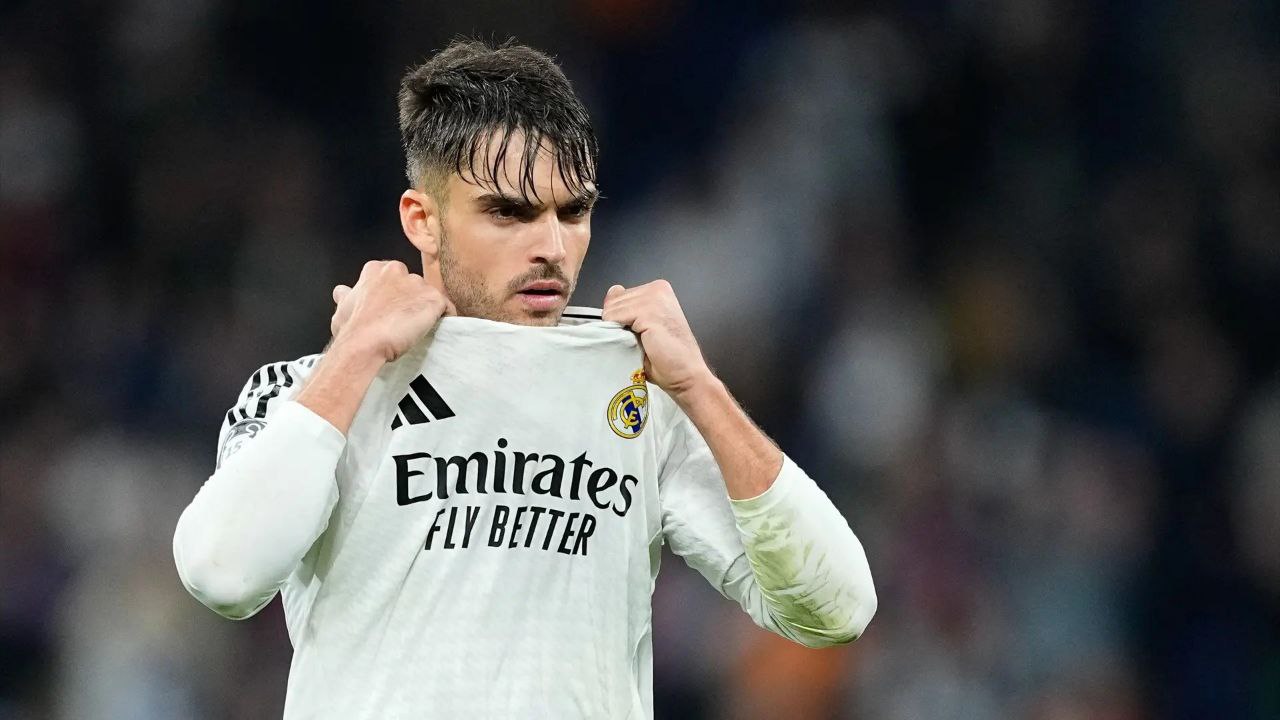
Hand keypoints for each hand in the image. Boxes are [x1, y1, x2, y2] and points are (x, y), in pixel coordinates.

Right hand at [330, 260, 454, 362]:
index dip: (394, 294)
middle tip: (404, 321)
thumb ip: (346, 297)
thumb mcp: (342, 309)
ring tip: (418, 328)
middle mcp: (396, 270)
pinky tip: (435, 329)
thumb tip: (341, 292)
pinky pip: (446, 307)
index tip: (391, 310)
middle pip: (413, 283)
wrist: (364, 344)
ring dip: (426, 309)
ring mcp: (416, 283)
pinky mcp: (433, 298)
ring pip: (428, 295)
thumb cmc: (352, 330)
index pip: (393, 277)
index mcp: (375, 270)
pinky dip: (444, 318)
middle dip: (412, 299)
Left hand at [601, 280, 713, 398]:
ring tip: (643, 341)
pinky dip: (621, 334)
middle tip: (641, 339)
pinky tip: (641, 342)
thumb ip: (627, 307)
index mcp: (658, 290)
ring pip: (613, 309)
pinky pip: (616, 317)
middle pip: (613, 301)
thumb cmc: (667, 356)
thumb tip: (612, 292)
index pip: (618, 294)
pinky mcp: (649, 312)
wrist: (685, 374)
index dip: (618, 316)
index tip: (637, 331)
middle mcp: (658, 289)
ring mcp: (655, 299)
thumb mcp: (641, 325)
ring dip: (620, 330)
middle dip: (618, 323)